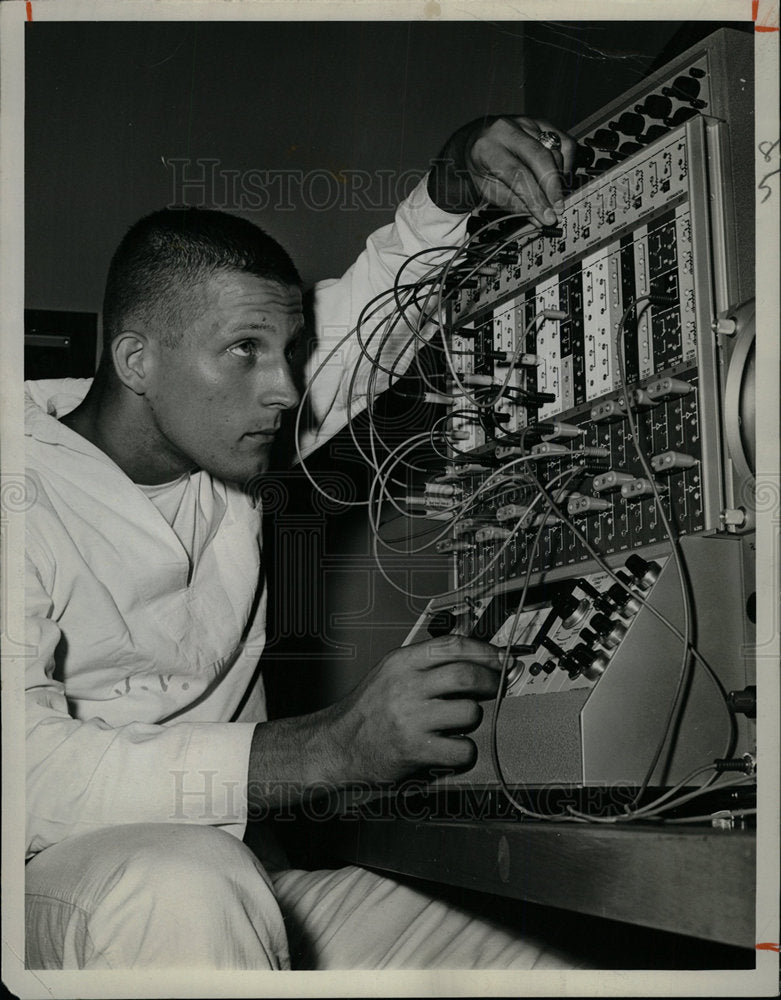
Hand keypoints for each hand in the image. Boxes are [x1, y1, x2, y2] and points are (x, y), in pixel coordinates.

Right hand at [332, 634, 502, 781]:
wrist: (338, 745)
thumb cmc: (368, 710)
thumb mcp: (390, 672)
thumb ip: (425, 662)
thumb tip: (472, 653)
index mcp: (401, 662)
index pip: (452, 645)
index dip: (484, 650)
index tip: (501, 658)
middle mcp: (406, 687)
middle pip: (466, 675)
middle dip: (490, 681)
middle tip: (495, 687)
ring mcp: (411, 718)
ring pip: (469, 712)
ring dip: (473, 718)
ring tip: (459, 722)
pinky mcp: (416, 749)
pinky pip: (462, 748)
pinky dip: (464, 750)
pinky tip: (451, 747)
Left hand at [466, 115, 576, 225]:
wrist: (478, 140)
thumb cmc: (482, 166)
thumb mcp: (487, 189)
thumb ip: (512, 203)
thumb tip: (538, 218)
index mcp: (488, 148)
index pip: (517, 174)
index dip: (535, 197)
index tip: (546, 216)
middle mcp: (507, 129)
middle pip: (540, 157)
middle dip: (552, 187)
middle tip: (557, 209)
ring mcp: (526, 122)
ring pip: (555, 151)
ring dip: (558, 179)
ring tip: (553, 196)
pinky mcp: (542, 122)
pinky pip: (564, 142)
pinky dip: (567, 162)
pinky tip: (559, 176)